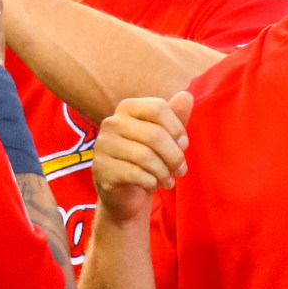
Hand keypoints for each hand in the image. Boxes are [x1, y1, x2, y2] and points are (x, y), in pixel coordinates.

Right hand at [92, 93, 193, 223]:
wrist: (126, 193)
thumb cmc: (148, 160)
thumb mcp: (166, 137)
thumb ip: (176, 116)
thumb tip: (186, 95)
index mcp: (127, 108)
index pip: (158, 108)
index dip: (177, 128)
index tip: (183, 144)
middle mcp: (111, 122)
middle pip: (154, 134)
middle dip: (174, 156)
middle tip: (181, 170)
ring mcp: (102, 145)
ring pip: (145, 156)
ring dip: (164, 172)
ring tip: (169, 180)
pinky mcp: (100, 169)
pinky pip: (135, 174)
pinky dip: (151, 182)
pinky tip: (154, 185)